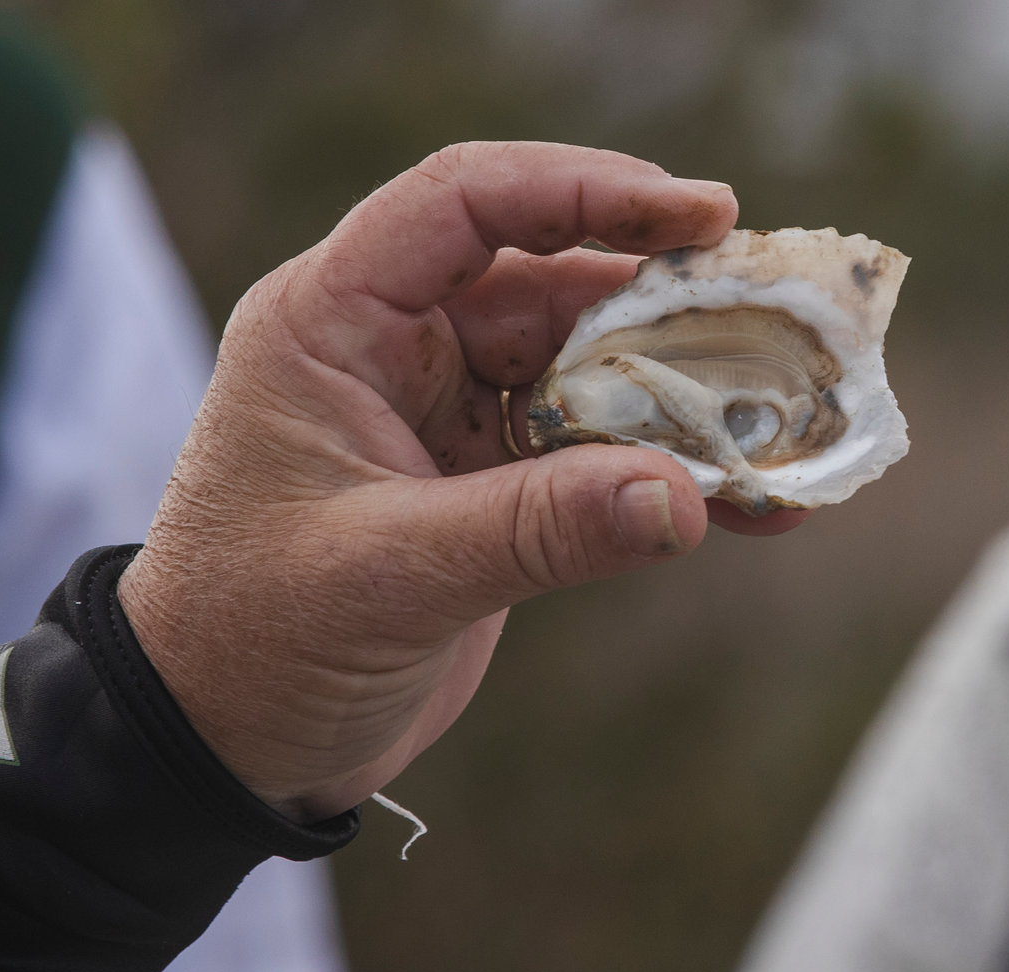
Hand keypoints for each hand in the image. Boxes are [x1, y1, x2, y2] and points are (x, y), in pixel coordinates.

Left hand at [118, 141, 803, 821]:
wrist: (223, 742)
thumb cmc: (255, 642)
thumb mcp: (389, 576)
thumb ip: (537, 529)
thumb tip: (689, 496)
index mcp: (331, 324)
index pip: (462, 205)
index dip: (583, 191)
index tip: (700, 215)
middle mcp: (390, 351)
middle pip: (549, 286)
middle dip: (666, 306)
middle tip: (781, 325)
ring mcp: (442, 417)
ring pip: (584, 370)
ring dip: (681, 396)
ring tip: (786, 422)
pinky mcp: (483, 486)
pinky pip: (588, 453)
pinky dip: (660, 473)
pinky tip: (746, 502)